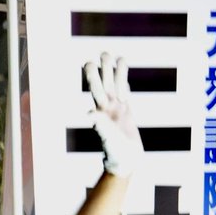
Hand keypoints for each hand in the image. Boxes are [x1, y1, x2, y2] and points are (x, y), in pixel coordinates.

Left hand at [85, 53, 142, 179]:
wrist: (125, 161)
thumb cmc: (115, 153)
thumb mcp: (108, 138)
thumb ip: (100, 125)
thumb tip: (90, 113)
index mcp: (100, 112)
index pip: (95, 90)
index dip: (93, 77)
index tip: (90, 63)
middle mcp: (106, 109)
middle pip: (104, 84)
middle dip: (104, 70)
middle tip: (103, 53)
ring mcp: (116, 110)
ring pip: (116, 86)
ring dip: (115, 72)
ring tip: (116, 56)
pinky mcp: (125, 113)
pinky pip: (124, 94)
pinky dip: (124, 83)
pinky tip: (123, 74)